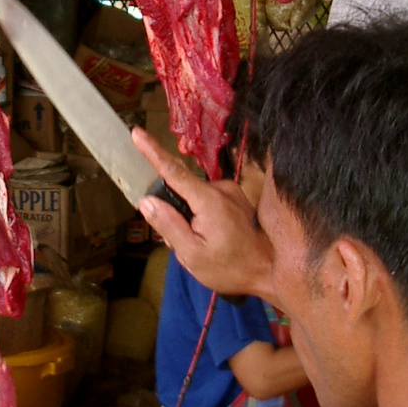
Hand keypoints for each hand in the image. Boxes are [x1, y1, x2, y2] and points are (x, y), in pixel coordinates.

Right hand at [133, 127, 274, 299]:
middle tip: (181, 244)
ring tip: (201, 246)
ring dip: (189, 219)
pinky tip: (211, 239)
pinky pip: (208, 202)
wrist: (270, 273)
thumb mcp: (191, 255)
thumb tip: (147, 202)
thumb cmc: (231, 268)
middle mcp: (222, 189)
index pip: (173, 171)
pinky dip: (201, 218)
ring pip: (194, 199)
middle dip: (174, 214)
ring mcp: (231, 192)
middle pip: (181, 191)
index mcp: (209, 200)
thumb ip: (168, 225)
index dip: (152, 151)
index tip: (138, 133)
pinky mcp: (236, 198)